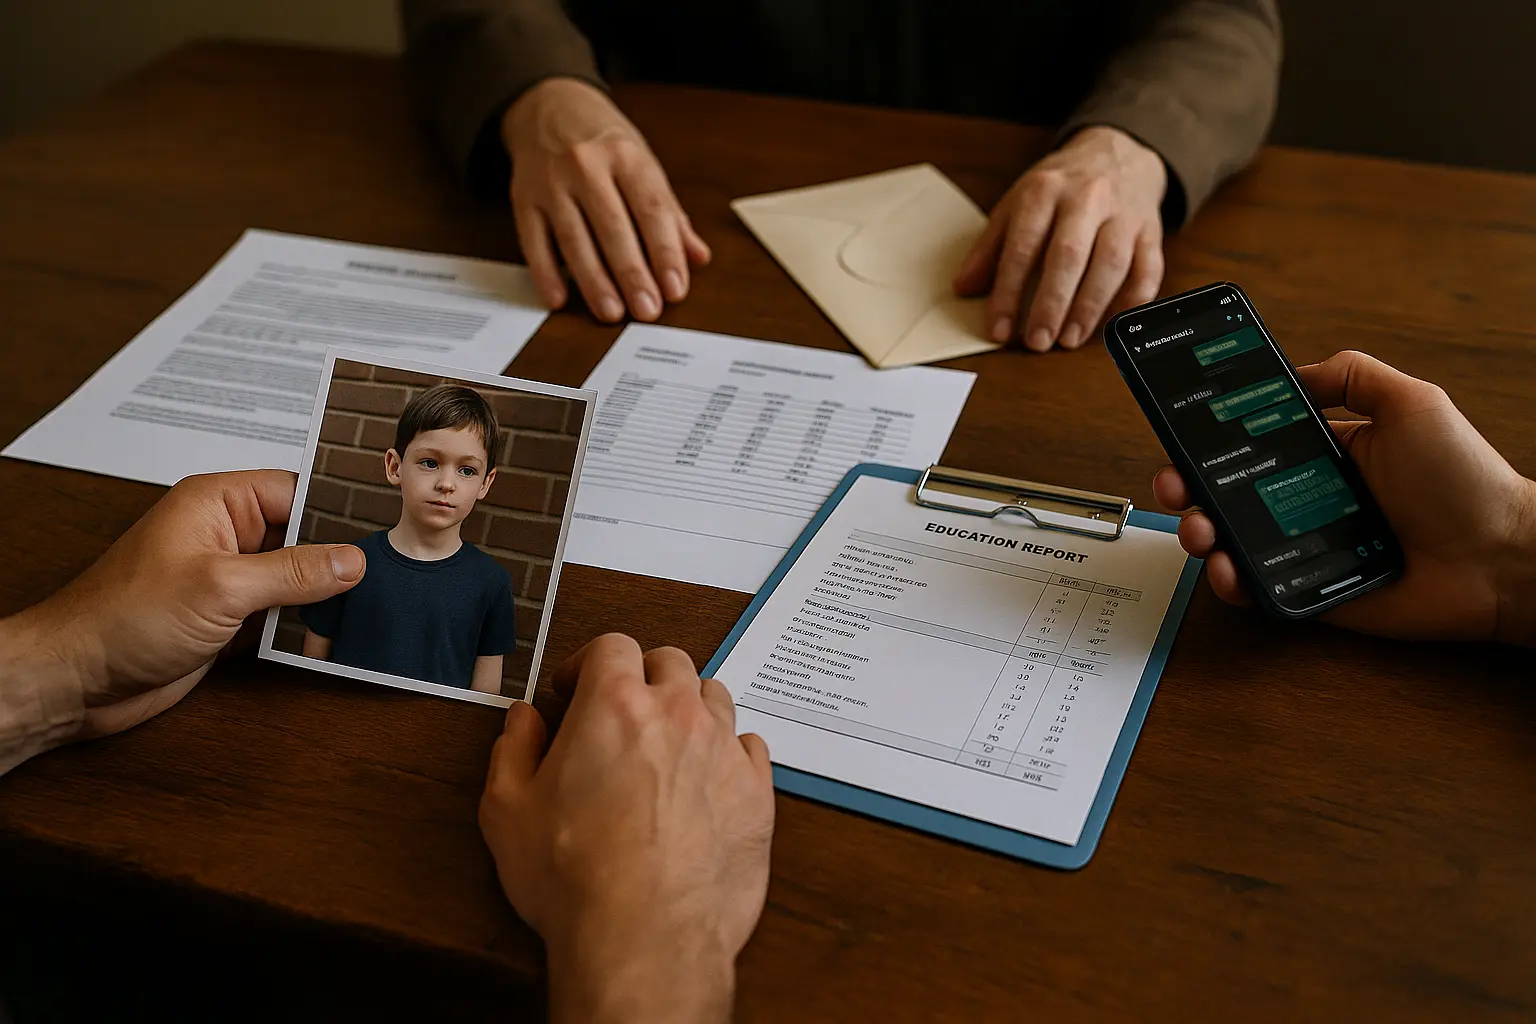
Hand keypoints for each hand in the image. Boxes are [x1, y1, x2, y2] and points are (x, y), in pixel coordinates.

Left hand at [0, 471, 364, 762]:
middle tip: (384, 573)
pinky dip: (304, 630)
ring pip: (296, 581)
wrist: (77, 681)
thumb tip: (351, 560)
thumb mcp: (222, 586)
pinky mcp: (228, 621)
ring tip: (365, 609)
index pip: (297, 490)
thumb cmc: (121, 618)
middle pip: (303, 537)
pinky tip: (331, 639)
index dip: (338, 508)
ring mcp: (228, 580)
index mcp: (218, 504)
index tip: (382, 525)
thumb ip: (293, 572)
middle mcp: (225, 536)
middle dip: (338, 558)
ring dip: (323, 600)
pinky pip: (281, 617)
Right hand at [479, 634, 773, 1023]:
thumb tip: (523, 721)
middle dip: (642, 677)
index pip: (612, 645)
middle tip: (622, 712)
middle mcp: (678, 716)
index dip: (589, 662)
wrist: (645, 940)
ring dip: (688, 709)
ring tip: (665, 745)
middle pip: (670, 662)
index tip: (576, 689)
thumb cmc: (578, 881)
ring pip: (714, 697)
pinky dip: (727, 752)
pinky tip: (705, 780)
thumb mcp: (507, 811)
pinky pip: (749, 746)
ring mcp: (724, 751)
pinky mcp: (756, 792)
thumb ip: (512, 750)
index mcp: (615, 706)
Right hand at [503, 77, 710, 323]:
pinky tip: (559, 298)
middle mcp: (587, 165)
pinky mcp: (522, 198)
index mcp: (626, 156)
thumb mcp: (642, 162)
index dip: (665, 252)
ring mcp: (551, 182)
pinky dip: (545, 273)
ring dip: (593, 280)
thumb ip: (669, 213)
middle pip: (613, 227)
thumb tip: (697, 256)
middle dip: (632, 273)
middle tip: (647, 310)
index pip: (652, 209)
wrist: (548, 104)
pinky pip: (533, 241)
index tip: (675, 288)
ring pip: (574, 238)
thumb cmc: (604, 141)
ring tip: (611, 312)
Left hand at [955, 125, 1166, 351]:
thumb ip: (990, 247)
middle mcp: (1086, 199)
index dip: (1008, 291)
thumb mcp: (1017, 204)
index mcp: (1044, 191)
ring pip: (1111, 263)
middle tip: (1037, 341)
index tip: (999, 328)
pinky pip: (1148, 269)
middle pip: (1069, 255)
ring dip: (1090, 307)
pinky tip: (1112, 323)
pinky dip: (1132, 300)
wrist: (1117, 153)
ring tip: (1069, 339)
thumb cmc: (1060, 188)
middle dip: (1051, 303)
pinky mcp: (1151, 231)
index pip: (1022, 246)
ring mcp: (1123, 214)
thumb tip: (964, 288)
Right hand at [1154, 351, 1535, 644]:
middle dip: (1185, 485)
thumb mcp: (1414, 403)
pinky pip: (1256, 590)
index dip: (1208, 437)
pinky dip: (1230, 582)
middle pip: (1224, 491)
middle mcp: (1305, 499)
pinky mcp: (1309, 592)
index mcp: (1322, 454)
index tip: (1179, 429)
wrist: (1501, 559)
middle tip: (1174, 484)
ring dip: (1198, 532)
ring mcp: (1303, 547)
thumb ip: (1354, 375)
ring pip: (1229, 540)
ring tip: (1199, 529)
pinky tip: (1227, 568)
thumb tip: (1295, 370)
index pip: (1248, 442)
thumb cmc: (1466, 480)